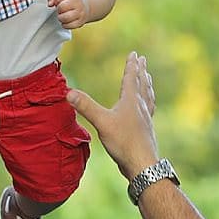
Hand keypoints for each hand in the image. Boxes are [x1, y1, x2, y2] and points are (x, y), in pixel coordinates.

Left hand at [47, 0, 86, 28]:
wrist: (86, 4)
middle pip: (61, 8)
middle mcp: (78, 4)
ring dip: (61, 17)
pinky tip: (66, 20)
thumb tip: (50, 4)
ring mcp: (80, 14)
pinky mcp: (80, 22)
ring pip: (65, 18)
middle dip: (58, 9)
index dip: (55, 0)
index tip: (58, 1)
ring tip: (63, 15)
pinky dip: (65, 24)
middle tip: (61, 9)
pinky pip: (69, 26)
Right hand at [66, 51, 161, 179]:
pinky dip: (148, 103)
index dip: (131, 65)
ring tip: (148, 79)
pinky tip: (147, 108)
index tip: (135, 54)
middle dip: (141, 71)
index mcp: (130, 100)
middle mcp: (141, 106)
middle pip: (142, 84)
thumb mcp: (101, 122)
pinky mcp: (147, 130)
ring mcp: (146, 118)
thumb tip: (68, 92)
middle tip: (143, 60)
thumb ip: (86, 106)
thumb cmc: (123, 142)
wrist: (142, 164)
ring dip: (147, 85)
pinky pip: (149, 110)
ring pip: (148, 96)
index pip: (131, 77)